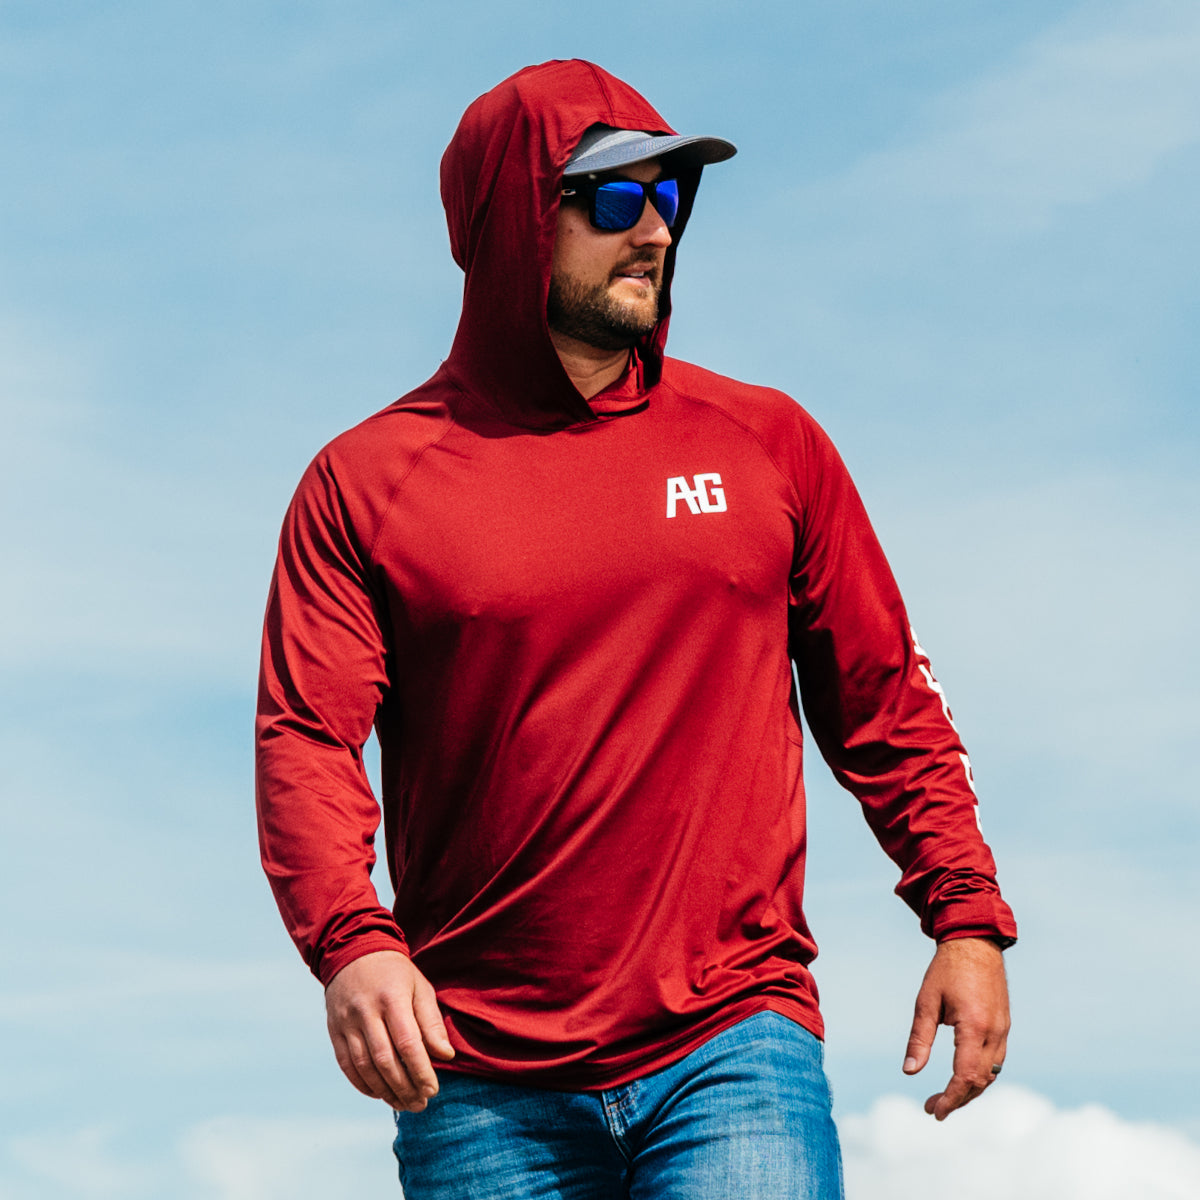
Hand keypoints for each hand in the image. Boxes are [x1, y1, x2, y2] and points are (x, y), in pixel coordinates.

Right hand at [325, 950, 455, 1111]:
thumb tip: (446, 1056)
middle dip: (405, 1088)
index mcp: (392, 998)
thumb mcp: (420, 987)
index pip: (408, 1043)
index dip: (421, 1071)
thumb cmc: (395, 973)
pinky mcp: (334, 1031)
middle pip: (385, 1060)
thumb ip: (432, 1022)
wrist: (353, 953)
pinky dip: (363, 1085)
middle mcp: (366, 1012)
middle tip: (421, 1104)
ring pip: (365, 1067)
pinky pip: (347, 1065)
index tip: (433, 1090)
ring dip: (385, 1091)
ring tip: (404, 1104)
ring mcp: (346, 1022)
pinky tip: (380, 1094)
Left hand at [902, 936, 1009, 1120]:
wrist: (975, 943)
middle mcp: (995, 1033)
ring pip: (991, 1075)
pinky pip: (996, 1061)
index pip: (965, 1076)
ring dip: (970, 1090)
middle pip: (980, 1082)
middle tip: (933, 1108)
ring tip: (945, 1097)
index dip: (950, 1098)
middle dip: (957, 1099)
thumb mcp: (926, 1002)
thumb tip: (910, 1071)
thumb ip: (919, 1038)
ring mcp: (1003, 1030)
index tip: (933, 1110)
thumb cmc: (946, 970)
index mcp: (974, 1026)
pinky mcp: (1004, 1026)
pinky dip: (980, 1075)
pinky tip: (962, 1077)